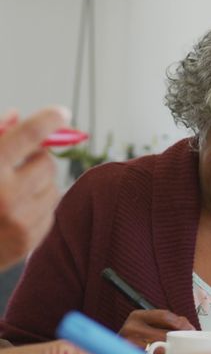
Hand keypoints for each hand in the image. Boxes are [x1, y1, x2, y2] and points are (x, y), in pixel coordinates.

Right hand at [0, 107, 66, 269]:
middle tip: (18, 162)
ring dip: (37, 182)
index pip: (28, 134)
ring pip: (53, 185)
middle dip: (35, 158)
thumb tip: (16, 116)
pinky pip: (50, 210)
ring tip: (10, 190)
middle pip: (47, 161)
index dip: (48, 119)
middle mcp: (6, 196)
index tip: (61, 113)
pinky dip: (36, 205)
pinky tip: (12, 211)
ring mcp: (20, 221)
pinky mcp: (29, 240)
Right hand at [118, 309, 194, 351]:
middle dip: (180, 340)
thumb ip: (169, 324)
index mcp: (137, 316)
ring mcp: (127, 345)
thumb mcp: (149, 327)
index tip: (192, 330)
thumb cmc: (138, 342)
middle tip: (191, 346)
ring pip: (158, 349)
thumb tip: (191, 330)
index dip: (181, 323)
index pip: (165, 316)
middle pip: (164, 333)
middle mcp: (129, 328)